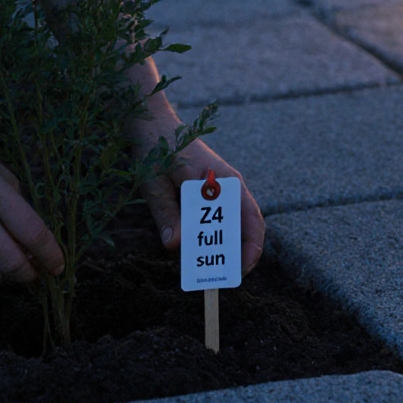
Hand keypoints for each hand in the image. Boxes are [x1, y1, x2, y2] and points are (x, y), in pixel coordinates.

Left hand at [138, 136, 264, 275]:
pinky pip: (218, 218)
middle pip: (246, 226)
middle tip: (216, 278)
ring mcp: (221, 187)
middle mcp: (228, 185)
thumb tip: (175, 246)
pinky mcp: (210, 191)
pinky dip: (211, 236)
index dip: (250, 248)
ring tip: (204, 268)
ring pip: (232, 224)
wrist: (152, 123)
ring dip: (222, 246)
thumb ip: (167, 213)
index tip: (239, 271)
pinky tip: (194, 248)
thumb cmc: (155, 149)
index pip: (250, 219)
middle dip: (235, 255)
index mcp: (221, 181)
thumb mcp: (154, 183)